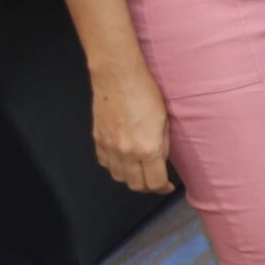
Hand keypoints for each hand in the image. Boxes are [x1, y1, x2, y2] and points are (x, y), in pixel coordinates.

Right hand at [92, 63, 173, 193]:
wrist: (118, 76)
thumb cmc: (145, 93)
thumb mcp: (164, 121)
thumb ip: (162, 145)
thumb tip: (160, 162)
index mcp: (148, 148)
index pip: (154, 182)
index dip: (162, 187)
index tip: (167, 186)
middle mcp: (126, 152)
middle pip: (135, 185)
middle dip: (148, 187)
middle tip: (155, 181)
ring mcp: (109, 147)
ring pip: (118, 177)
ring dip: (130, 178)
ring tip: (140, 171)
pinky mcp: (97, 139)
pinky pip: (105, 163)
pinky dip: (115, 166)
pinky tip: (123, 159)